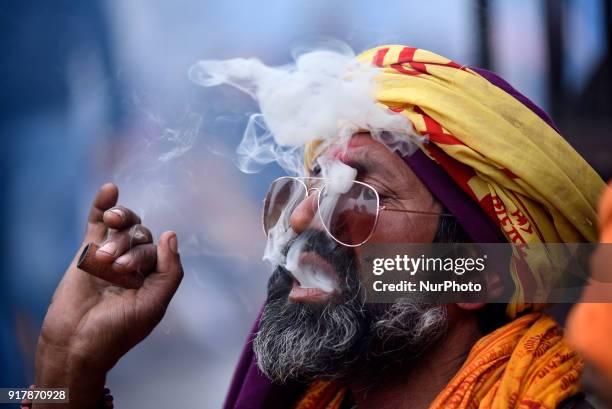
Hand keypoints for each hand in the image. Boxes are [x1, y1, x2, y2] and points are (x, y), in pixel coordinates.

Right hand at [34, 183, 182, 407]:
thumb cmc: (117, 331)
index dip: (145, 254)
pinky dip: (104, 205)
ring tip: (112, 225)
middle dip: (129, 245)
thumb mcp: (154, 304)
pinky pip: (98, 222)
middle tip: (115, 266)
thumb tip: (171, 233)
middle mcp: (134, 263)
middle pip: (141, 235)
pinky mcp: (87, 251)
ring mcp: (111, 255)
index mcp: (153, 276)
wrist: (76, 344)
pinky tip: (110, 189)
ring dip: (121, 222)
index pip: (158, 249)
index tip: (126, 272)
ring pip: (123, 226)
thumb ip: (169, 271)